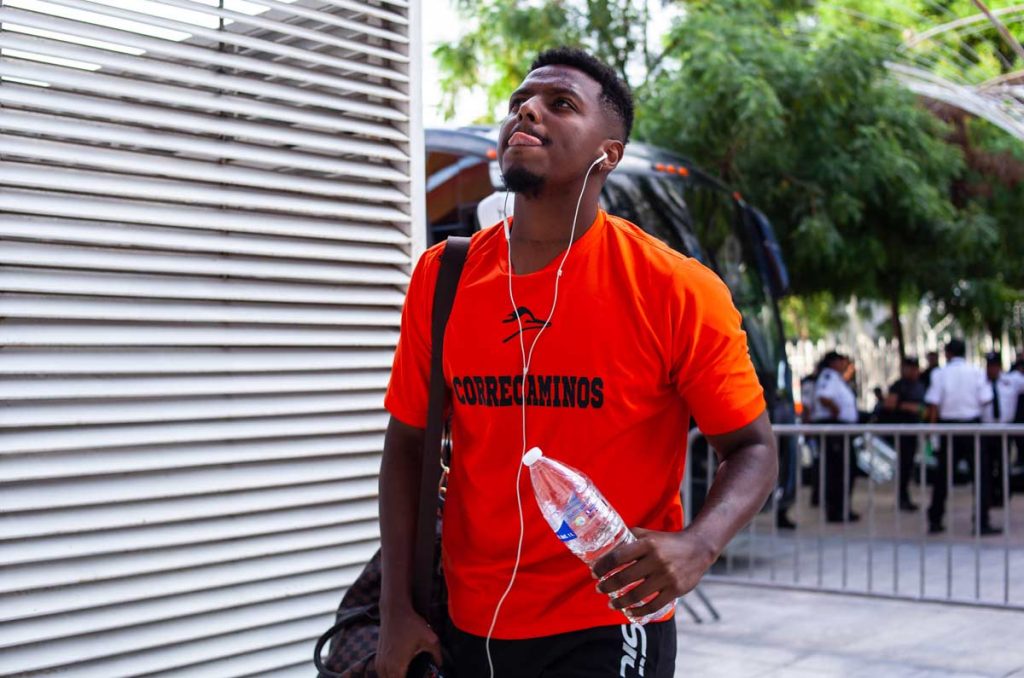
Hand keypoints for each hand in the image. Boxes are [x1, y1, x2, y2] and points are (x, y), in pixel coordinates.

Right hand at [375, 606, 441, 677]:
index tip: (419, 677)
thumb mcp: (430, 639)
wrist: (394, 610)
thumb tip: (440, 663)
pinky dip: (388, 675)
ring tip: (406, 673)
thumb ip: (437, 655)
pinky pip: (381, 673)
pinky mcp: (378, 656)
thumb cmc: (410, 624)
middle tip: (415, 675)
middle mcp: (386, 666)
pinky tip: (397, 671)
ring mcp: (380, 661)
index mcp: (398, 666)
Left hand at [592, 528, 715, 619]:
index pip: (618, 557)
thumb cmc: (668, 541)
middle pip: (623, 578)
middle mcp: (656, 560)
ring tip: (611, 603)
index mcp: (647, 544)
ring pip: (636, 594)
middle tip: (599, 589)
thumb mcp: (649, 534)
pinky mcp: (675, 590)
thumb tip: (607, 541)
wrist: (698, 548)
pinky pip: (653, 605)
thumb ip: (630, 537)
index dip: (603, 566)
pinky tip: (629, 611)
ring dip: (619, 601)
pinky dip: (638, 611)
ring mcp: (666, 576)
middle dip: (607, 586)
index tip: (594, 573)